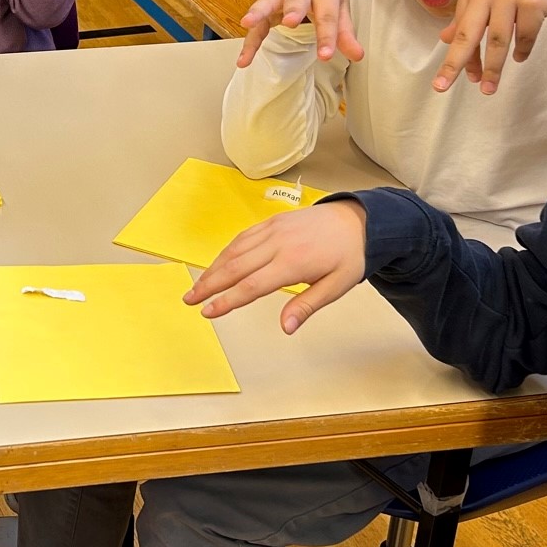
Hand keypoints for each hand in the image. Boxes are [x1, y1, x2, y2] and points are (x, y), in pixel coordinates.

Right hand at [184, 201, 367, 334]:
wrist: (357, 219)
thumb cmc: (348, 255)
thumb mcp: (336, 286)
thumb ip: (307, 306)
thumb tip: (286, 327)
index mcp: (293, 262)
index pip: (252, 285)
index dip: (227, 301)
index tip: (209, 312)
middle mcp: (278, 243)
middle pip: (234, 267)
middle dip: (208, 285)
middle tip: (190, 300)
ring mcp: (273, 229)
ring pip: (234, 250)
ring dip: (212, 269)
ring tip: (198, 286)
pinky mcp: (272, 221)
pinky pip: (242, 237)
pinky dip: (226, 252)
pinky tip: (218, 264)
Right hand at [237, 0, 361, 68]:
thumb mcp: (340, 9)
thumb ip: (345, 33)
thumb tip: (358, 56)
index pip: (326, 14)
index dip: (326, 36)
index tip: (325, 57)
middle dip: (293, 9)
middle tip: (290, 22)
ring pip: (267, 2)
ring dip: (258, 13)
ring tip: (247, 24)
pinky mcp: (266, 6)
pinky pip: (256, 25)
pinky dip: (249, 42)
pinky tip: (243, 60)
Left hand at [434, 0, 546, 95]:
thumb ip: (466, 17)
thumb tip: (445, 39)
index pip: (460, 32)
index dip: (454, 58)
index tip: (442, 82)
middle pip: (470, 34)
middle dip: (457, 63)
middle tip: (444, 86)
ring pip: (498, 40)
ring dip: (493, 67)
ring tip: (489, 87)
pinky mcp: (533, 1)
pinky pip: (525, 35)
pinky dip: (522, 50)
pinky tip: (519, 57)